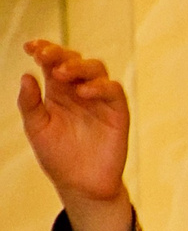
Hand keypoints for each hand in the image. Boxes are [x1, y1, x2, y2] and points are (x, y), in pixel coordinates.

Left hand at [17, 42, 133, 230]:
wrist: (80, 184)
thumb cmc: (57, 157)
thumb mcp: (36, 128)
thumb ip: (29, 103)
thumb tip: (26, 76)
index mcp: (58, 91)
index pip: (52, 62)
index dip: (43, 49)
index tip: (30, 47)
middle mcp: (79, 91)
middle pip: (74, 60)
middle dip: (60, 54)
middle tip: (45, 57)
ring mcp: (100, 100)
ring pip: (96, 69)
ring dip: (79, 66)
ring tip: (62, 74)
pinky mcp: (117, 112)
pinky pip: (113, 90)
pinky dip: (99, 86)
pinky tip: (83, 92)